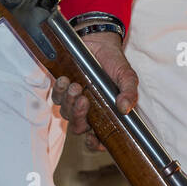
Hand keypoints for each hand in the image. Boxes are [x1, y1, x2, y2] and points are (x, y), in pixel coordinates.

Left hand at [50, 30, 138, 151]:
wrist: (99, 42)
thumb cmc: (115, 62)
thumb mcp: (127, 76)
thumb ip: (129, 92)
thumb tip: (125, 108)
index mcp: (107, 114)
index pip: (99, 138)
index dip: (95, 144)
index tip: (93, 138)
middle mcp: (90, 112)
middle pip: (79, 128)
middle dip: (80, 117)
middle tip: (84, 100)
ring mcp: (75, 102)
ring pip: (67, 114)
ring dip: (70, 102)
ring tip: (77, 86)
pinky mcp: (64, 90)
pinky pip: (57, 98)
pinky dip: (61, 91)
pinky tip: (67, 80)